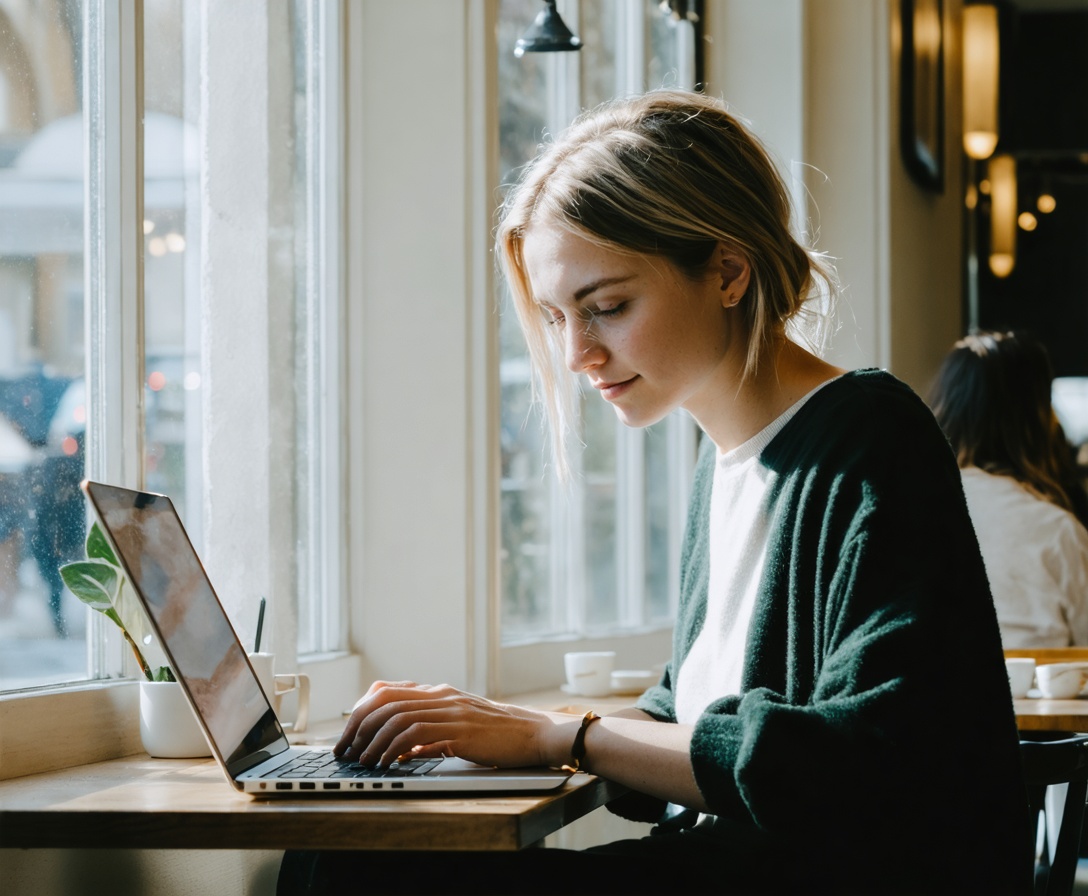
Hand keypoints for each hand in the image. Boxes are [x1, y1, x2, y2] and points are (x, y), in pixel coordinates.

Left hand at [333, 680, 563, 768]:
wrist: (535, 734)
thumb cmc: (499, 736)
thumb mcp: (460, 726)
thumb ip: (431, 731)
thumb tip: (400, 747)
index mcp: (440, 693)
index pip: (387, 691)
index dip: (361, 710)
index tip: (348, 733)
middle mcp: (442, 696)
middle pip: (385, 701)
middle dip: (357, 726)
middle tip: (345, 749)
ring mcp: (452, 711)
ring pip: (397, 717)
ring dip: (372, 740)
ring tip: (362, 760)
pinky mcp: (461, 730)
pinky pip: (417, 735)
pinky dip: (395, 748)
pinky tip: (387, 763)